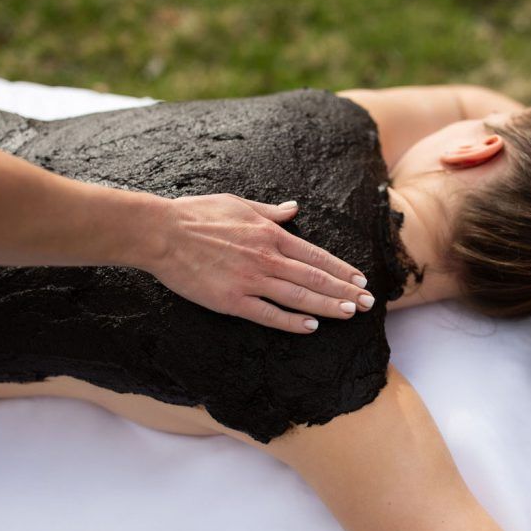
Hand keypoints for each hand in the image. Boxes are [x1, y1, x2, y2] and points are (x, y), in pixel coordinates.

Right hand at [143, 193, 373, 332]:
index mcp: (269, 234)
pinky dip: (292, 321)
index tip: (360, 279)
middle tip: (368, 303)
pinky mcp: (232, 300)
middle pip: (315, 278)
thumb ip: (269, 211)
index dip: (341, 269)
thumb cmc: (197, 214)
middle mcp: (266, 257)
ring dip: (328, 306)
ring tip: (351, 313)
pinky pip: (269, 314)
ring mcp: (250, 280)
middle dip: (345, 291)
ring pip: (299, 297)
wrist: (161, 232)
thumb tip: (293, 209)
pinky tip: (311, 326)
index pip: (316, 255)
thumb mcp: (239, 204)